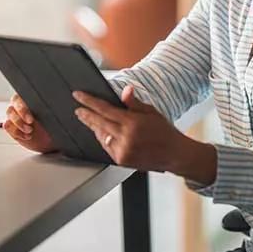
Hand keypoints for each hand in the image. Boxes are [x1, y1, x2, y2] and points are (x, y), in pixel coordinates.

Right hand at [4, 94, 56, 153]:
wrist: (54, 140)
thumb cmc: (57, 125)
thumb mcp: (59, 115)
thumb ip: (56, 106)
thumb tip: (65, 98)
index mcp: (33, 99)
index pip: (23, 95)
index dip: (25, 105)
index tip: (32, 115)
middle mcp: (23, 107)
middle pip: (14, 104)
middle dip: (21, 114)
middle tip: (30, 123)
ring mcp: (17, 117)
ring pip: (9, 115)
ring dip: (18, 124)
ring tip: (30, 131)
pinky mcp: (14, 128)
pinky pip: (7, 126)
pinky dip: (15, 131)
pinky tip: (26, 136)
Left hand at [74, 85, 216, 184]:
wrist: (175, 155)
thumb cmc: (165, 131)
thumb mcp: (151, 112)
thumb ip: (134, 103)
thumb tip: (125, 90)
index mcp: (133, 123)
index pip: (105, 109)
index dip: (89, 101)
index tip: (78, 95)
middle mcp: (126, 138)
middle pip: (98, 123)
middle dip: (86, 115)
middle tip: (77, 109)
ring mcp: (123, 151)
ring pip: (101, 136)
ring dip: (94, 126)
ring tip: (88, 119)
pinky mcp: (121, 161)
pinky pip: (106, 147)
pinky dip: (102, 138)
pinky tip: (100, 132)